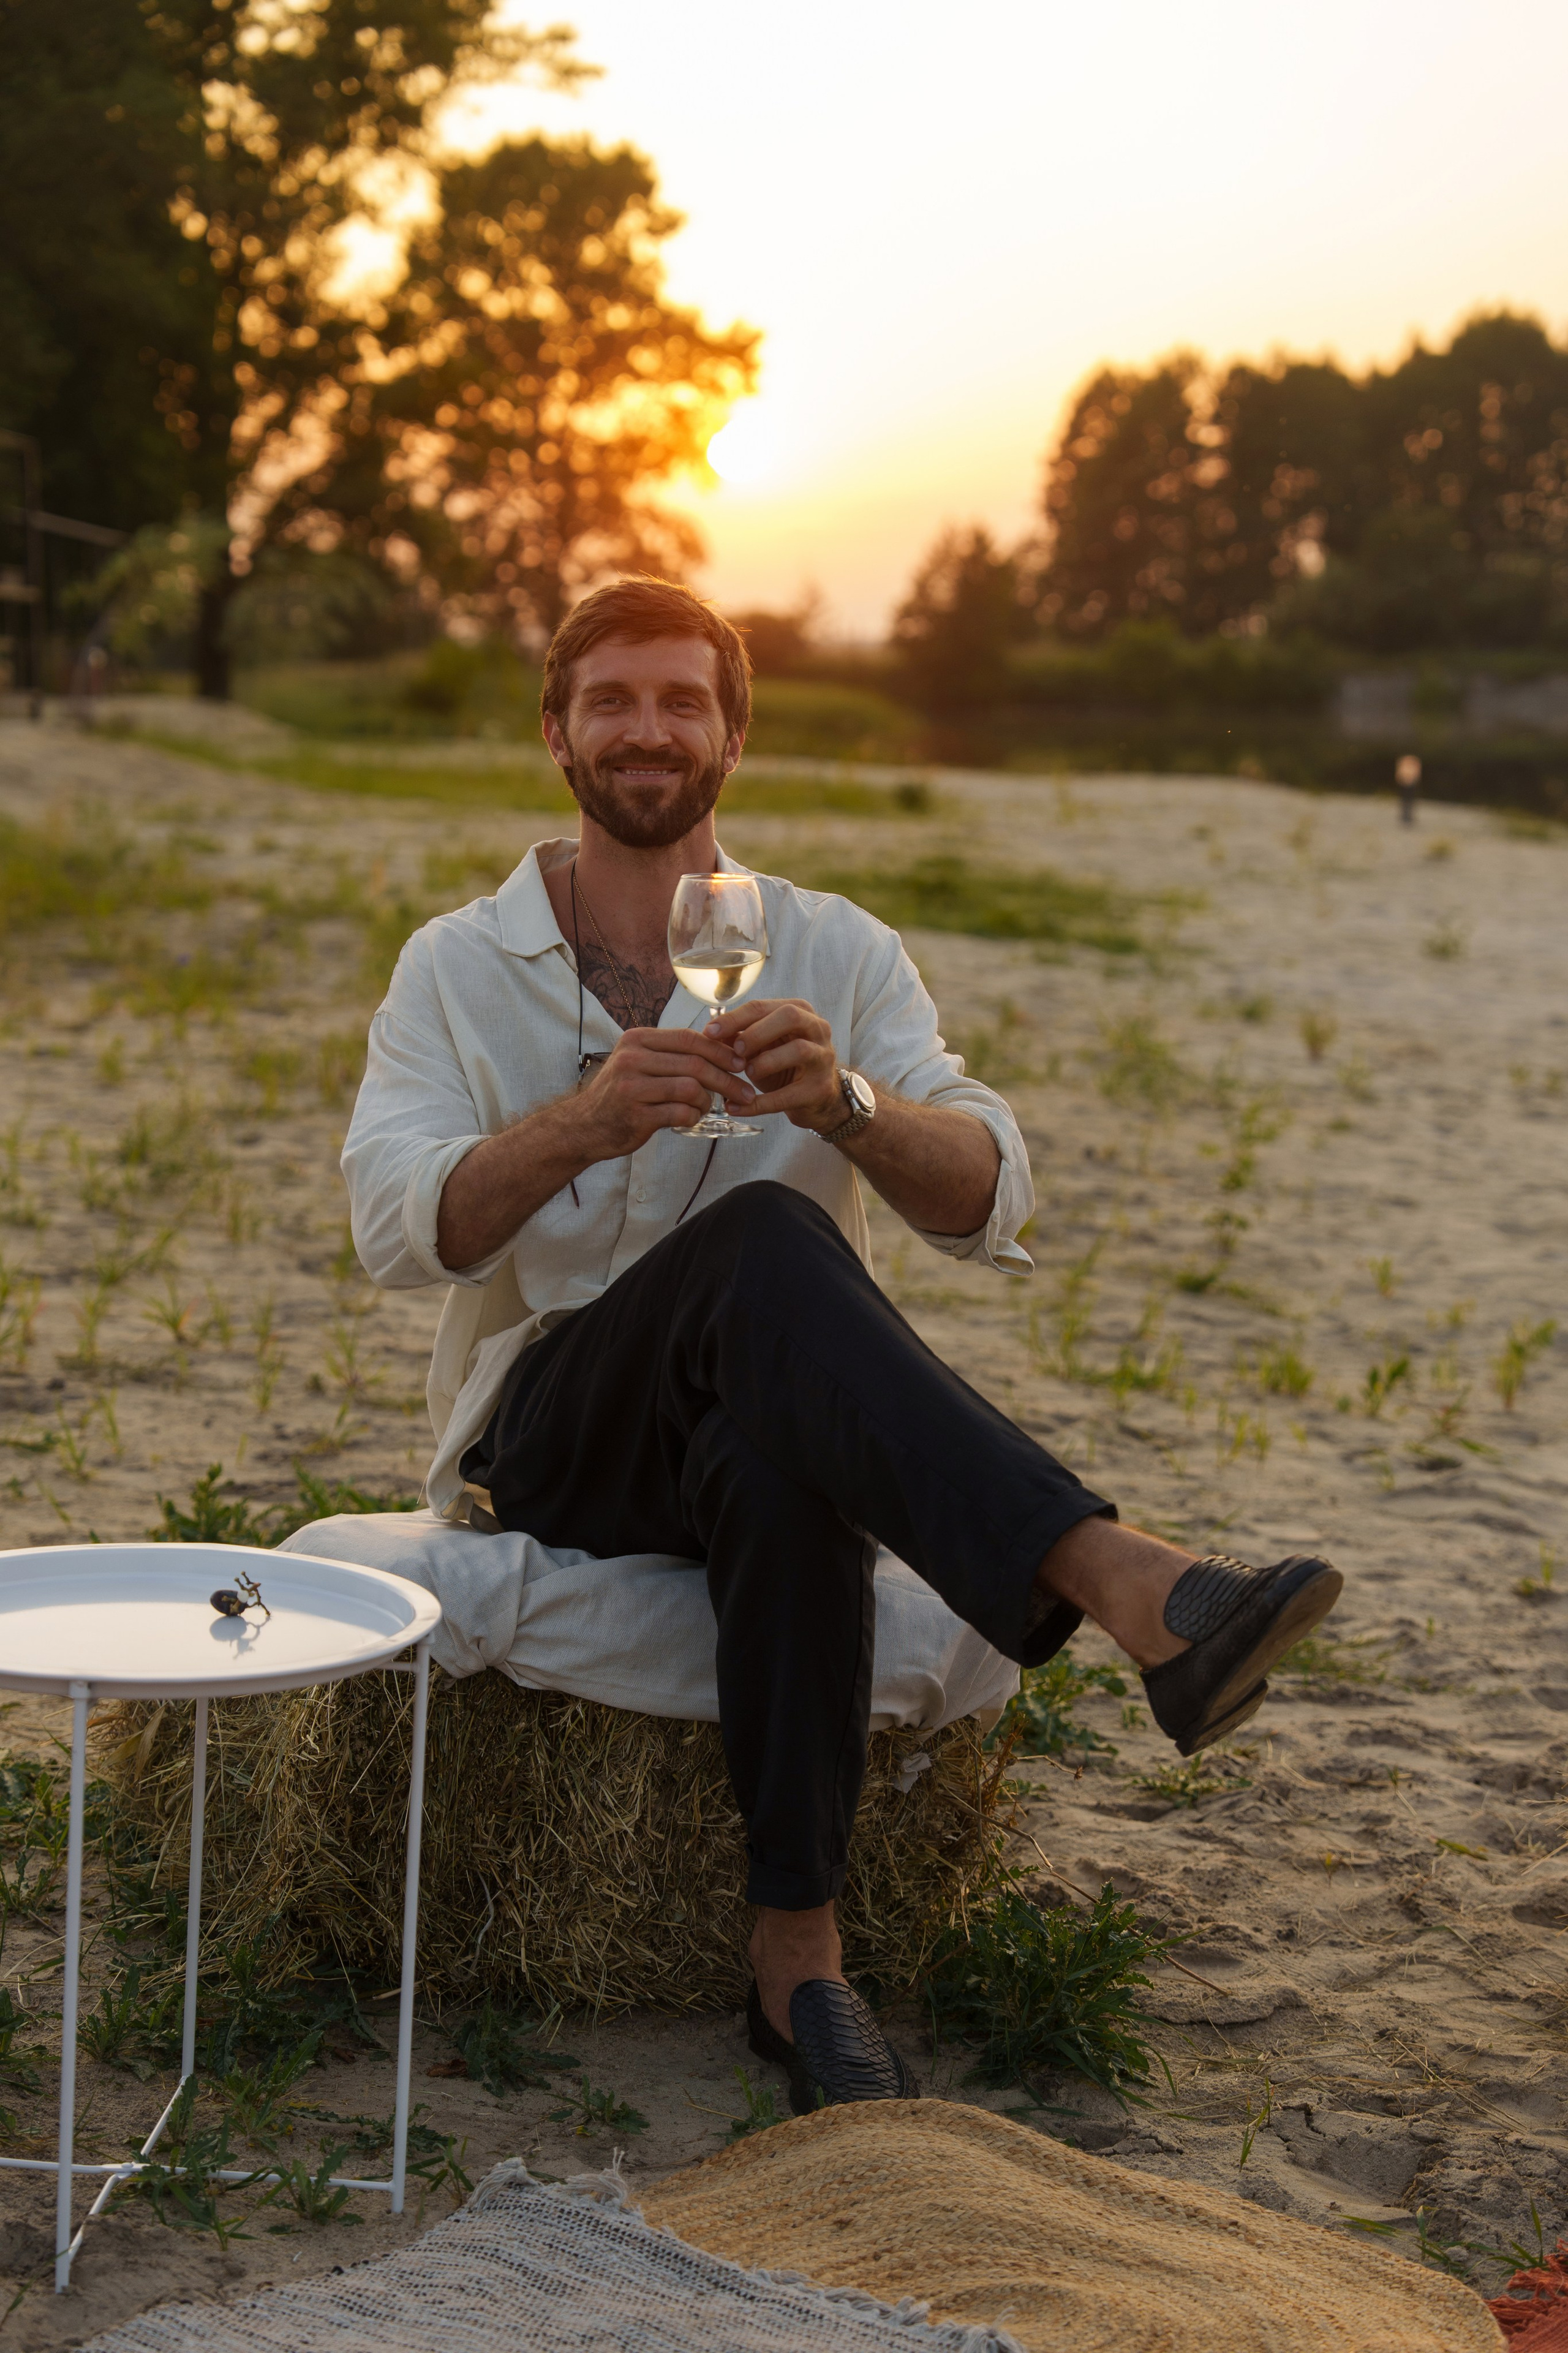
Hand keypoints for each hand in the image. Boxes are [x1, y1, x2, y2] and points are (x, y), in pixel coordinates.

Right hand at [574, 1025, 750, 1157]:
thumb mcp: (638, 1062)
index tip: (741, 1063)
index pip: (690, 1038)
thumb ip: (671, 1053)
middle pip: (695, 1063)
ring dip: (707, 1101)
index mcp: (637, 1040)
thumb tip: (722, 1048)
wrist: (584, 1126)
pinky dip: (693, 1116)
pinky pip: (680, 1113)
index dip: (721, 1051)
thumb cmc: (620, 1094)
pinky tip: (690, 1118)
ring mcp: (632, 1087)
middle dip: (727, 1079)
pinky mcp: (636, 1115)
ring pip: (691, 1088)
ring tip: (706, 1108)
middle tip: (744, 1092)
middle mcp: (632, 1059)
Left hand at [707, 998, 846, 1134]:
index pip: (763, 1007)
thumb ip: (740, 1037)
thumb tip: (710, 1033)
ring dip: (766, 1061)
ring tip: (746, 1073)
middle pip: (789, 1016)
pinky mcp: (819, 1089)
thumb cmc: (785, 1065)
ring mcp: (822, 1058)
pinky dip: (759, 1103)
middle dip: (758, 1032)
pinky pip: (787, 1095)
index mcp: (799, 1012)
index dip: (734, 1018)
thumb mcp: (763, 1046)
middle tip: (737, 1049)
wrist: (816, 1098)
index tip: (709, 1032)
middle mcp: (817, 1029)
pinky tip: (736, 1107)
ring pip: (799, 1049)